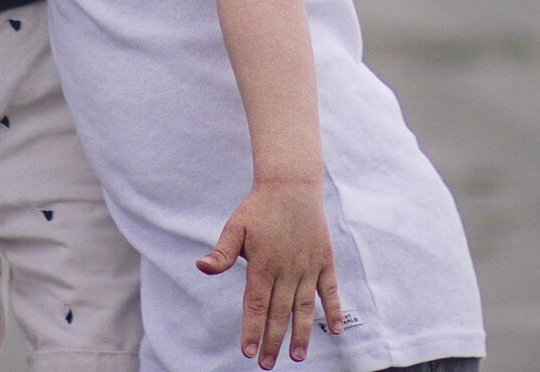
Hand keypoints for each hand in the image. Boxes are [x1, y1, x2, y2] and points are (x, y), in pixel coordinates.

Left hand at [197, 180, 341, 368]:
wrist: (291, 184)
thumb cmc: (259, 207)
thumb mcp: (235, 227)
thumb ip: (221, 253)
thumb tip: (202, 267)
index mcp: (263, 264)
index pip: (256, 305)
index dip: (252, 329)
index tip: (248, 352)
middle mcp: (287, 270)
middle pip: (279, 312)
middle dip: (272, 340)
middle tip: (267, 364)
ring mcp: (308, 267)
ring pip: (304, 307)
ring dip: (301, 333)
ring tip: (297, 356)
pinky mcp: (324, 260)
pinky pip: (330, 290)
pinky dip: (335, 310)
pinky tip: (337, 330)